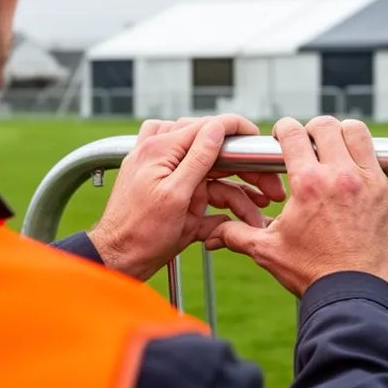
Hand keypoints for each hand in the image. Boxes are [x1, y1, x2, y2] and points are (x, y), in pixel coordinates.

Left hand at [89, 115, 285, 280]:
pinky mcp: (171, 192)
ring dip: (238, 191)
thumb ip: (197, 158)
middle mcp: (164, 157)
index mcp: (161, 150)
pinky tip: (233, 217)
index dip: (237, 130)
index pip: (206, 125)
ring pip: (213, 175)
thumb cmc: (140, 234)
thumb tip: (217, 128)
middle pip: (214, 151)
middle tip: (269, 188)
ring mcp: (167, 174)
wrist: (119, 262)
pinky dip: (220, 204)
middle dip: (246, 171)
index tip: (259, 138)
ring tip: (257, 210)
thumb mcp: (174, 195)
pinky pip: (203, 191)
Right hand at [204, 116, 387, 296]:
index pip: (293, 133)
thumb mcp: (269, 252)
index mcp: (308, 183)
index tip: (283, 135)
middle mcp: (341, 176)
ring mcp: (372, 183)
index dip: (284, 129)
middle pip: (328, 126)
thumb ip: (238, 235)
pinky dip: (368, 170)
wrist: (355, 297)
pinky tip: (359, 187)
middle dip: (314, 130)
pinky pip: (380, 168)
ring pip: (359, 135)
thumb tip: (213, 233)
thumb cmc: (311, 274)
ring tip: (337, 152)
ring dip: (345, 137)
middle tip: (310, 143)